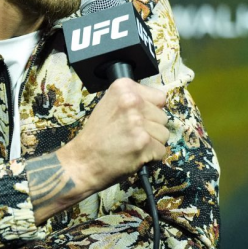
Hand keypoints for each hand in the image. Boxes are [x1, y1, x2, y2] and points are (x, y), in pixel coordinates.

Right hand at [26, 78, 167, 223]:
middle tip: (130, 134)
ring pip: (164, 134)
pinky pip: (161, 150)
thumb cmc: (96, 136)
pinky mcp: (144, 142)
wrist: (83, 161)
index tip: (137, 118)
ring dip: (152, 143)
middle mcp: (131, 101)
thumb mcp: (109, 105)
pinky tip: (134, 155)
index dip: (151, 111)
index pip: (159, 97)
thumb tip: (157, 105)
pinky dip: (151, 157)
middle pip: (163, 116)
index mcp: (123, 87)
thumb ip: (132, 100)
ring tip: (131, 144)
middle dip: (151, 128)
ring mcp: (138, 122)